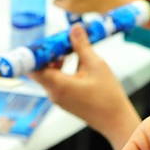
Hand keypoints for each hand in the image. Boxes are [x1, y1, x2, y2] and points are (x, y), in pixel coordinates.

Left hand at [30, 24, 139, 149]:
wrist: (115, 120)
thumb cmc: (108, 96)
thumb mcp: (96, 65)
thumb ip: (82, 46)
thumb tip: (74, 29)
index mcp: (59, 85)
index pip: (33, 68)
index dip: (35, 53)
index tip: (43, 41)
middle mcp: (54, 93)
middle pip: (39, 69)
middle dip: (47, 53)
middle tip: (59, 40)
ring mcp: (58, 98)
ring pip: (48, 75)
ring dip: (55, 60)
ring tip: (69, 49)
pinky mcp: (64, 99)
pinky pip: (56, 81)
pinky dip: (61, 69)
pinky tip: (74, 60)